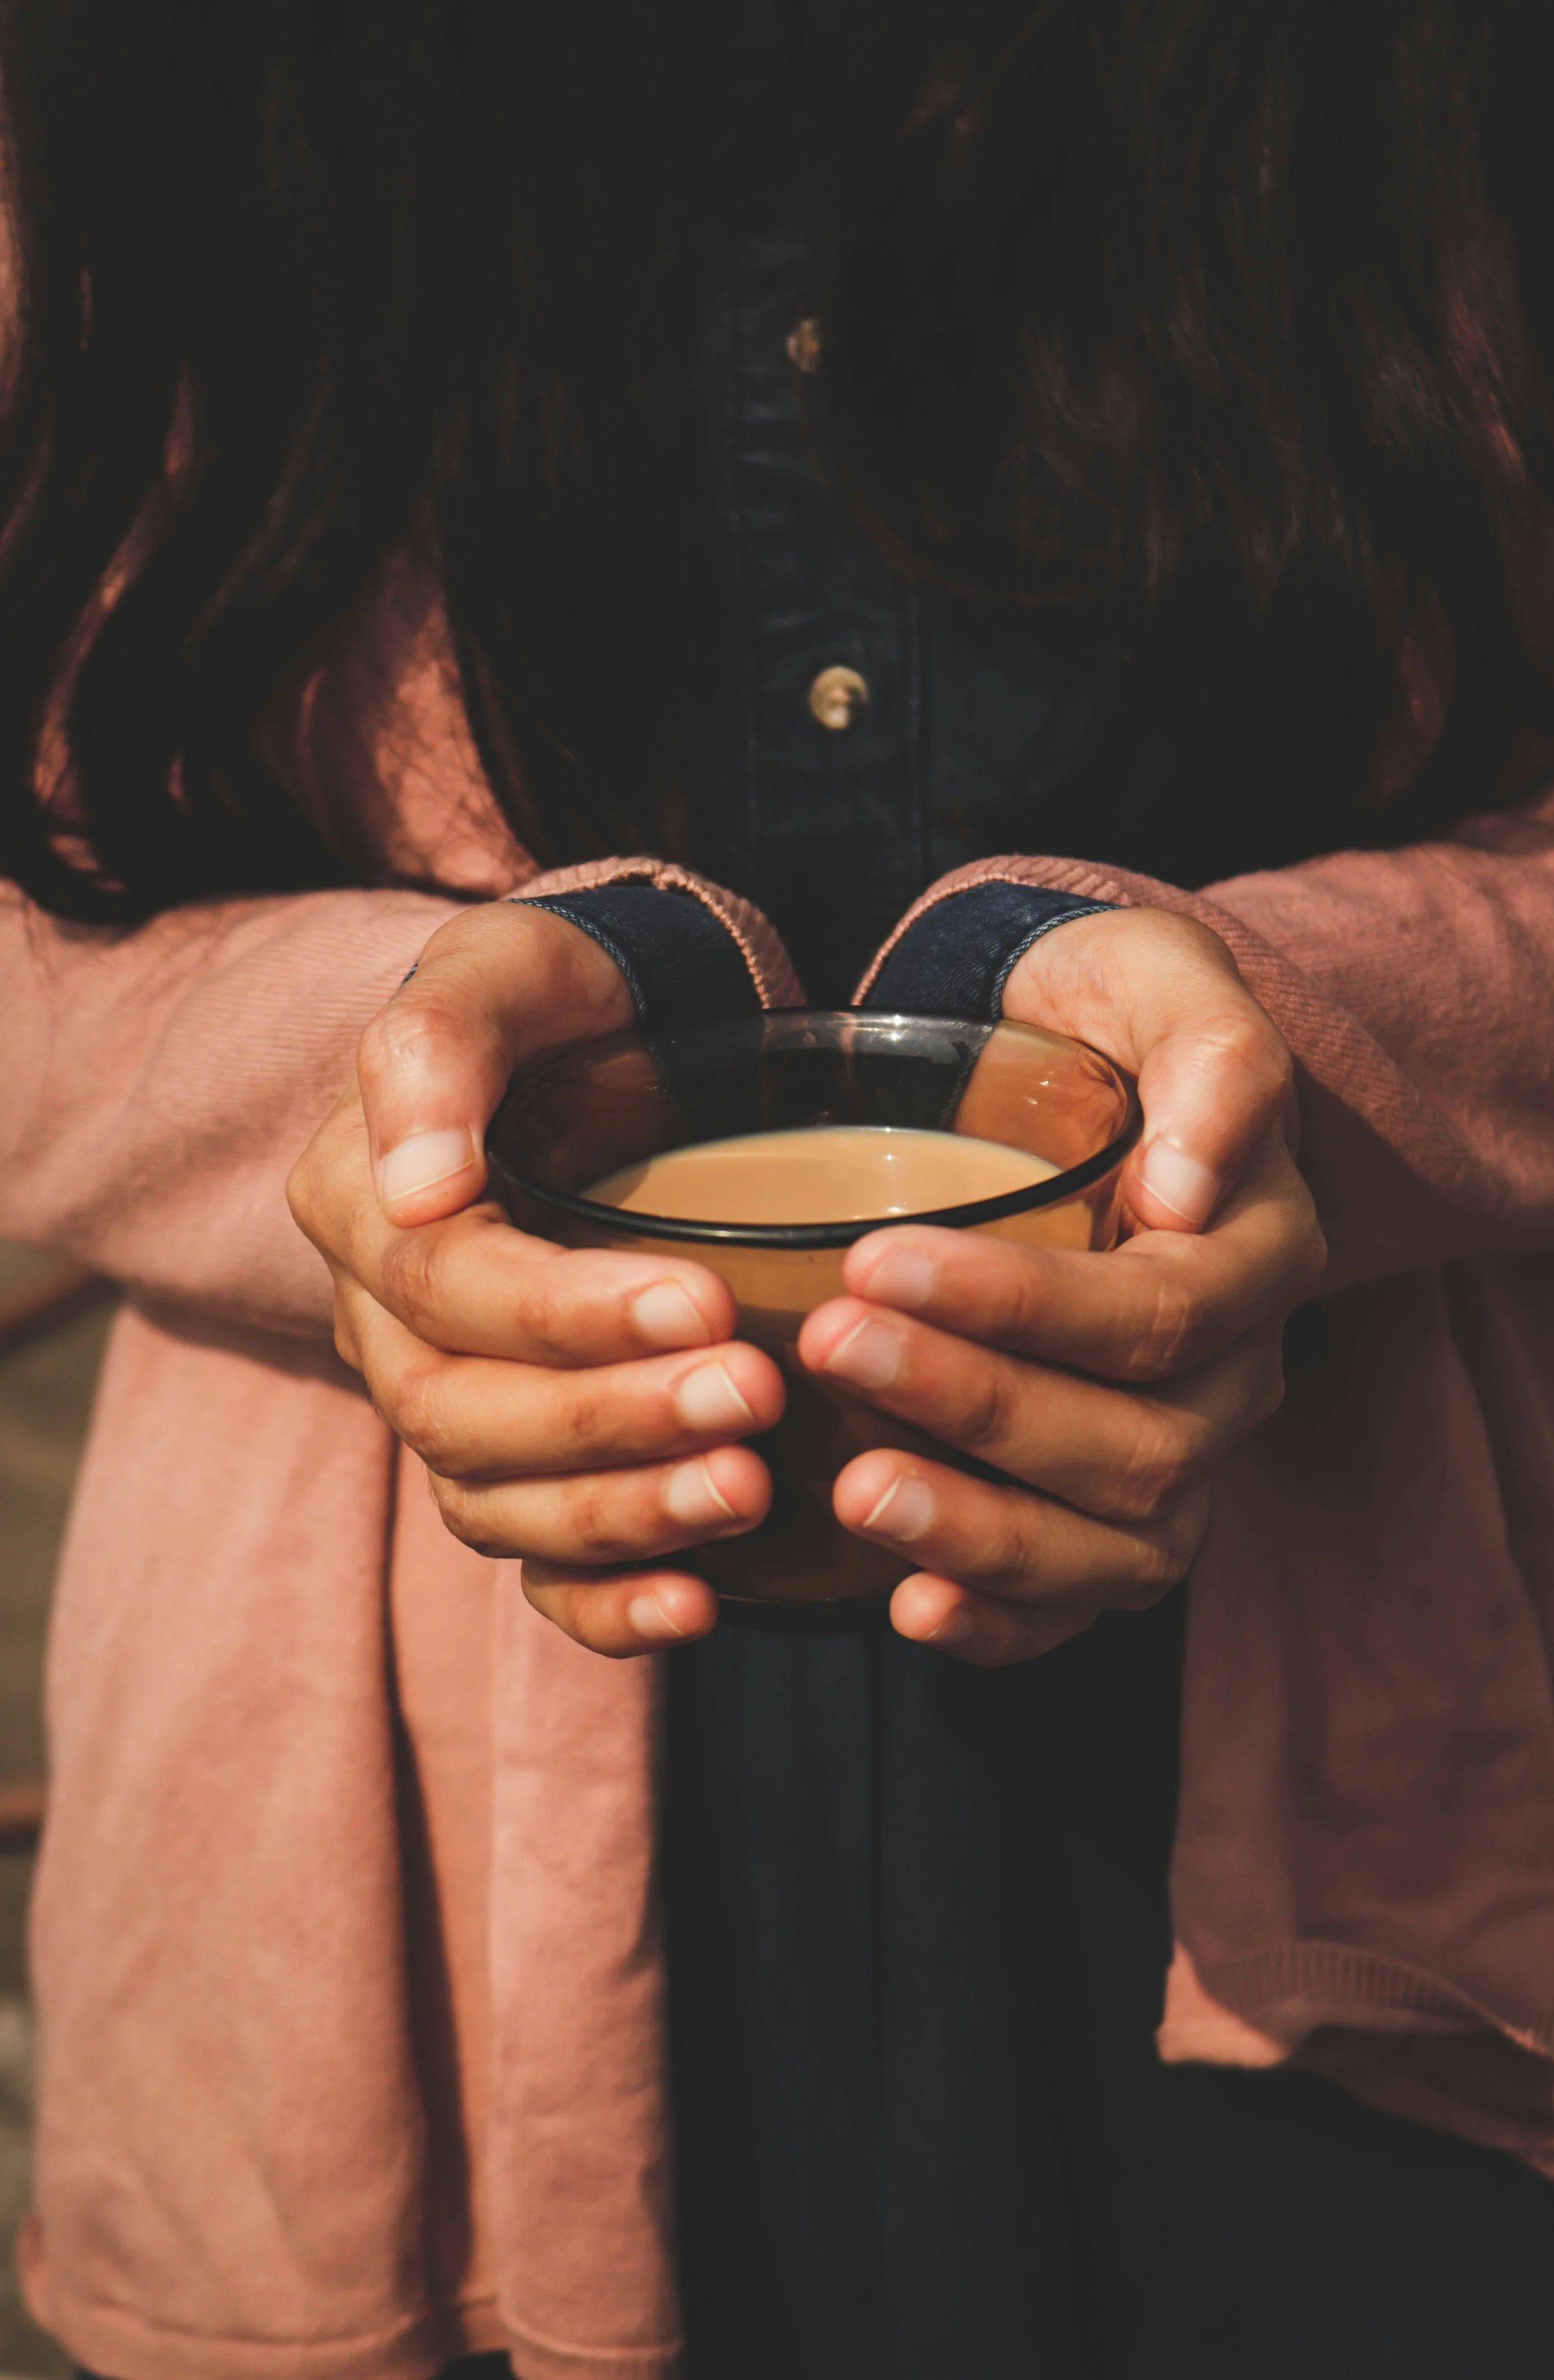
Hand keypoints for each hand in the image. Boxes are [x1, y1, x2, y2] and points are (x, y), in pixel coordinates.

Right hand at [287, 900, 780, 1654]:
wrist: (621, 1037)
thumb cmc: (563, 995)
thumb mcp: (507, 967)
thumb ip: (440, 1045)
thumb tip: (416, 1186)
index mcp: (361, 1205)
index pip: (445, 1288)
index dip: (566, 1312)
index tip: (705, 1303)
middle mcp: (385, 1326)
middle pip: (464, 1414)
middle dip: (610, 1420)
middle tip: (751, 1397)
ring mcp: (450, 1408)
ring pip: (498, 1503)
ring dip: (624, 1514)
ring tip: (748, 1490)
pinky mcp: (521, 1470)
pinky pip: (534, 1569)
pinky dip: (607, 1607)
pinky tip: (701, 1607)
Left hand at [796, 906, 1325, 1663]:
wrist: (1063, 1056)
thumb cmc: (1101, 1014)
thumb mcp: (1159, 981)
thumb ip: (1214, 1061)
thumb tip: (1195, 1189)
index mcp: (1257, 1253)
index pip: (1158, 1314)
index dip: (1022, 1306)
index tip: (873, 1260)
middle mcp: (1238, 1376)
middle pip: (1138, 1442)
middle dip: (977, 1405)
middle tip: (832, 1346)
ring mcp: (1182, 1458)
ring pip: (1119, 1544)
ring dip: (982, 1531)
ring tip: (853, 1490)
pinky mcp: (1111, 1516)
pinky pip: (1082, 1604)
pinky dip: (1001, 1621)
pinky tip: (907, 1609)